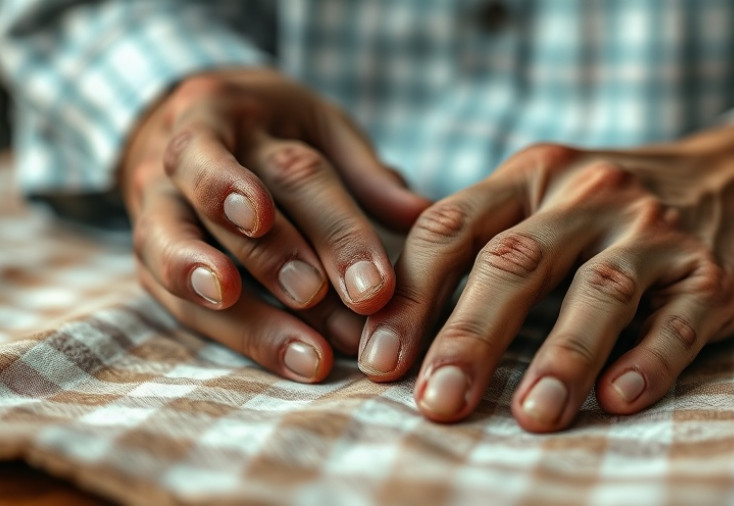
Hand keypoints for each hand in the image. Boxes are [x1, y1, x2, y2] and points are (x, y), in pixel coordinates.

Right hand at [120, 68, 428, 381]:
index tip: (375, 289)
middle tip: (328, 311)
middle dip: (284, 262)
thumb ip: (365, 175)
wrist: (179, 118)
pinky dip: (213, 322)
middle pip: (237, 206)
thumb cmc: (267, 130)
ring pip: (181, 246)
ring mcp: (153, 197)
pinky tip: (263, 351)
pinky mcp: (141, 241)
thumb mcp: (317, 130)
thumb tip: (425, 216)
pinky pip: (162, 284)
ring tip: (297, 348)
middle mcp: (185, 151)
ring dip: (241, 305)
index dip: (335, 232)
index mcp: (235, 113)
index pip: (293, 173)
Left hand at [361, 121, 733, 431]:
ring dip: (560, 358)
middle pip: (515, 263)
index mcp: (531, 176)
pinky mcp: (713, 275)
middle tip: (436, 403)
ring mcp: (655, 231)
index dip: (408, 295)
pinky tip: (618, 400)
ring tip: (530, 418)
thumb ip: (481, 238)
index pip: (451, 227)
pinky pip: (677, 323)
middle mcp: (589, 194)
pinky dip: (647, 362)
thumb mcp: (546, 195)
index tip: (378, 362)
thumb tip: (385, 316)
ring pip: (598, 293)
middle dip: (470, 336)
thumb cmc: (614, 208)